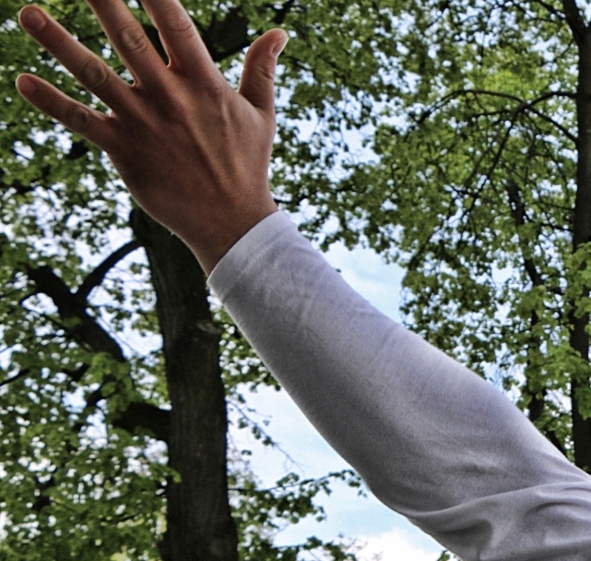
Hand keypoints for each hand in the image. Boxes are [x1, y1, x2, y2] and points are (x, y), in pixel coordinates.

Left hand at [14, 0, 287, 272]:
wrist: (232, 222)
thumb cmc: (247, 164)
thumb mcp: (261, 114)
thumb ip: (262, 69)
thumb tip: (279, 32)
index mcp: (206, 85)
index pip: (176, 27)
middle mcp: (171, 99)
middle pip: (129, 39)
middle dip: (102, 2)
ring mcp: (144, 124)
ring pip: (94, 75)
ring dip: (59, 43)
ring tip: (27, 13)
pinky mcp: (124, 151)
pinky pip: (82, 121)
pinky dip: (52, 102)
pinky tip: (22, 81)